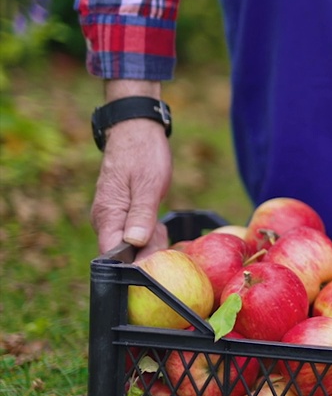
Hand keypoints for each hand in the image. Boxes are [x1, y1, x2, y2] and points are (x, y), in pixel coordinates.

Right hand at [92, 83, 171, 259]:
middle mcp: (105, 220)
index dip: (133, 264)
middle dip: (147, 251)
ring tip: (160, 223)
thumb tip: (135, 243)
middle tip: (162, 233)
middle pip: (124, 254)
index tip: (156, 261)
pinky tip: (156, 220)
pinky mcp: (122, 214)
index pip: (112, 256)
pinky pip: (136, 234)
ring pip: (133, 246)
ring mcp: (113, 218)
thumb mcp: (148, 185)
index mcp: (107, 216)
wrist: (136, 131)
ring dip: (151, 240)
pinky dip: (150, 231)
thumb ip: (141, 216)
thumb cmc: (143, 154)